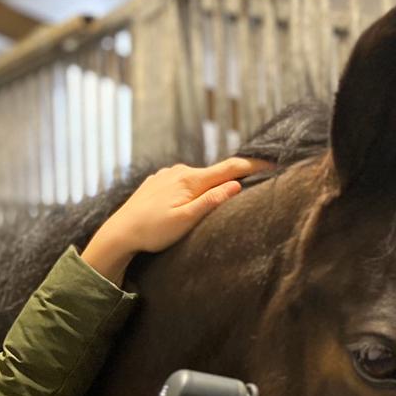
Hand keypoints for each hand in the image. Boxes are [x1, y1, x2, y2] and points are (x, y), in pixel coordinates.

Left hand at [81, 156, 273, 282]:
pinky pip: (183, 182)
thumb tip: (236, 185)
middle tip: (257, 179)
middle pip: (215, 172)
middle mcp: (179, 170)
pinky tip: (193, 200)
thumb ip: (211, 202)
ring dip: (212, 184)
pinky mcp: (158, 182)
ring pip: (198, 178)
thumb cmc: (152, 231)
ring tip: (225, 194)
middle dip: (235, 175)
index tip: (275, 162)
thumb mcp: (186, 221)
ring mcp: (167, 174)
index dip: (254, 165)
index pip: (230, 168)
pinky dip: (194, 188)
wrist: (119, 232)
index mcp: (190, 180)